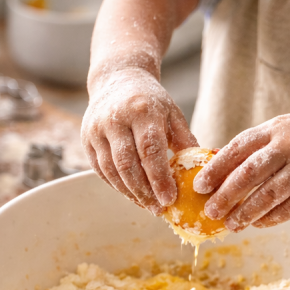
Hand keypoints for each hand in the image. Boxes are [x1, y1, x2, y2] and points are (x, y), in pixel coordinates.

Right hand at [82, 66, 198, 213]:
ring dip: (130, 193)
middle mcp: (115, 119)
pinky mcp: (87, 140)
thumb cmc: (150, 100)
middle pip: (127, 164)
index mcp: (141, 110)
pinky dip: (117, 186)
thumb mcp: (172, 113)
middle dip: (144, 191)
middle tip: (158, 209)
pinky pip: (101, 170)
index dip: (159, 178)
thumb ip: (185, 140)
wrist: (117, 79)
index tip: (169, 199)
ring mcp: (96, 130)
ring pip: (111, 170)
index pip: (149, 150)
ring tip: (147, 206)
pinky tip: (133, 195)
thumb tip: (202, 171)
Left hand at [192, 108, 289, 230]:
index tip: (199, 186)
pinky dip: (272, 218)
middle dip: (226, 196)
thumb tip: (220, 173)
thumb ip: (259, 148)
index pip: (238, 148)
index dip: (216, 169)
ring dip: (247, 213)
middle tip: (210, 212)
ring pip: (269, 195)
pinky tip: (259, 224)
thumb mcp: (287, 130)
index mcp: (277, 128)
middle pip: (249, 174)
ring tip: (232, 225)